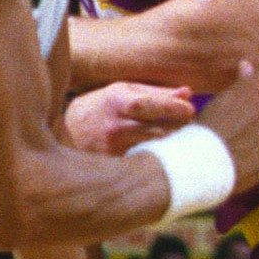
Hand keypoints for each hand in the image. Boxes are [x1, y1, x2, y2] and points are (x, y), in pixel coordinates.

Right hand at [66, 80, 197, 154]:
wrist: (67, 134)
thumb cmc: (101, 107)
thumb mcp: (123, 92)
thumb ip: (156, 93)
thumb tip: (187, 93)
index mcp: (116, 102)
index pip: (147, 105)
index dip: (171, 108)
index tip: (190, 109)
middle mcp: (114, 127)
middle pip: (156, 129)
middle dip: (178, 126)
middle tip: (187, 121)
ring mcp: (114, 149)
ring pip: (154, 148)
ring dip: (172, 142)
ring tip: (177, 133)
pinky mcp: (116, 167)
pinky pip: (145, 161)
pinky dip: (158, 156)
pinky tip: (163, 151)